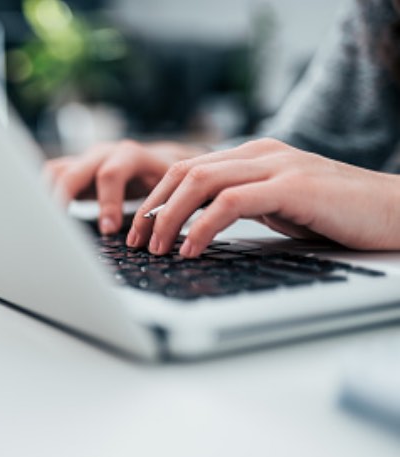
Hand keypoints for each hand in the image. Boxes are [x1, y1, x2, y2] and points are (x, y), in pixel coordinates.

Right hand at [45, 140, 206, 233]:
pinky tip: (47, 219)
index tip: (108, 230)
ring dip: (48, 197)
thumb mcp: (172, 189)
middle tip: (62, 232)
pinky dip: (46, 196)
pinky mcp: (77, 170)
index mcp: (131, 156)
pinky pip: (53, 178)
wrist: (161, 162)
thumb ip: (162, 206)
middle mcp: (104, 154)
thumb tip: (155, 236)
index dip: (107, 202)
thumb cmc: (168, 180)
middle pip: (73, 173)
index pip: (111, 174)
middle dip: (64, 201)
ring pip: (56, 172)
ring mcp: (87, 160)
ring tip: (47, 227)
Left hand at [127, 138, 399, 256]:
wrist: (392, 211)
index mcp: (254, 157)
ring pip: (202, 181)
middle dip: (154, 207)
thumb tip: (202, 227)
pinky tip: (190, 248)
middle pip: (186, 171)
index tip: (141, 228)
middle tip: (137, 241)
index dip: (157, 197)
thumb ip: (244, 206)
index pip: (189, 168)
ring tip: (156, 247)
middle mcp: (260, 154)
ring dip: (170, 216)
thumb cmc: (336, 214)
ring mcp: (276, 166)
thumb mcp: (278, 207)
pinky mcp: (292, 186)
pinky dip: (203, 225)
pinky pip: (232, 201)